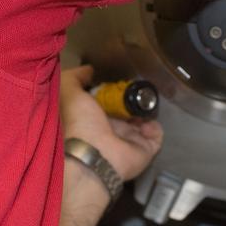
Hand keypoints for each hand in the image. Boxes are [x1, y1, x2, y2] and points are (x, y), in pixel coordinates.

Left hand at [60, 65, 162, 180]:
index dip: (111, 90)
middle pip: (126, 110)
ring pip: (143, 121)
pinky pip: (156, 135)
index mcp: (92, 118)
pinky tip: (147, 120)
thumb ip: (75, 78)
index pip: (105, 101)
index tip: (116, 80)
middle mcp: (111, 129)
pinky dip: (155, 127)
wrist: (97, 155)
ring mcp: (129, 141)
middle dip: (132, 98)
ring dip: (146, 110)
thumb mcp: (69, 94)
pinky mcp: (145, 149)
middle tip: (136, 88)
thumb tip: (89, 70)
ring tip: (145, 101)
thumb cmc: (81, 123)